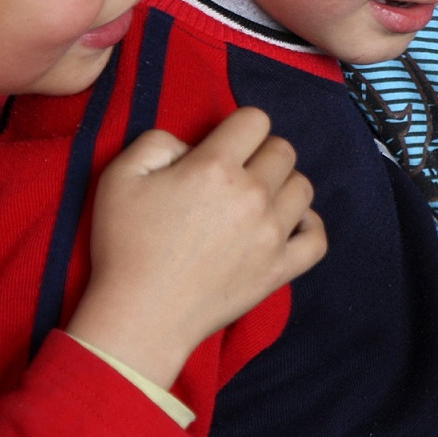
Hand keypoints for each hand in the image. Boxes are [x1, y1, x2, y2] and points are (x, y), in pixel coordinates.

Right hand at [67, 108, 325, 389]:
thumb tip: (192, 145)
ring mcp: (272, 234)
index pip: (255, 120)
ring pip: (303, 188)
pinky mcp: (281, 269)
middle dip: (261, 154)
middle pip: (284, 151)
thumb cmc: (124, 246)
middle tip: (236, 175)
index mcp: (215, 168)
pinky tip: (287, 225)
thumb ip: (157, 142)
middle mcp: (252, 195)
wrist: (139, 316)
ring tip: (256, 201)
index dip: (239, 127)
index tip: (224, 146)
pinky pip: (317, 237)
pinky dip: (308, 226)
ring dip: (283, 186)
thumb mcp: (120, 177)